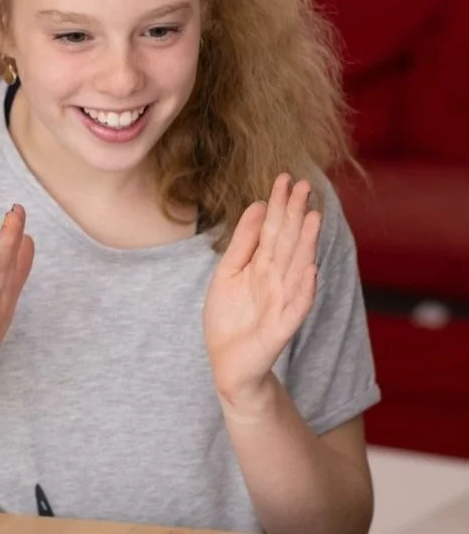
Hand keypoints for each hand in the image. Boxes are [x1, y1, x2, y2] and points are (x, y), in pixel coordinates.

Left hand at [204, 174, 320, 414]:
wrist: (227, 361)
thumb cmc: (229, 316)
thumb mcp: (228, 271)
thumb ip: (243, 241)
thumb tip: (258, 206)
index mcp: (263, 265)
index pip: (275, 229)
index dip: (279, 205)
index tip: (285, 177)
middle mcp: (277, 279)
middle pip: (288, 242)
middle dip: (295, 214)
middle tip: (303, 184)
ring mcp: (282, 301)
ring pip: (297, 267)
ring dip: (306, 243)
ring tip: (313, 218)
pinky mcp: (282, 327)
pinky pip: (297, 305)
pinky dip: (304, 288)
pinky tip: (310, 269)